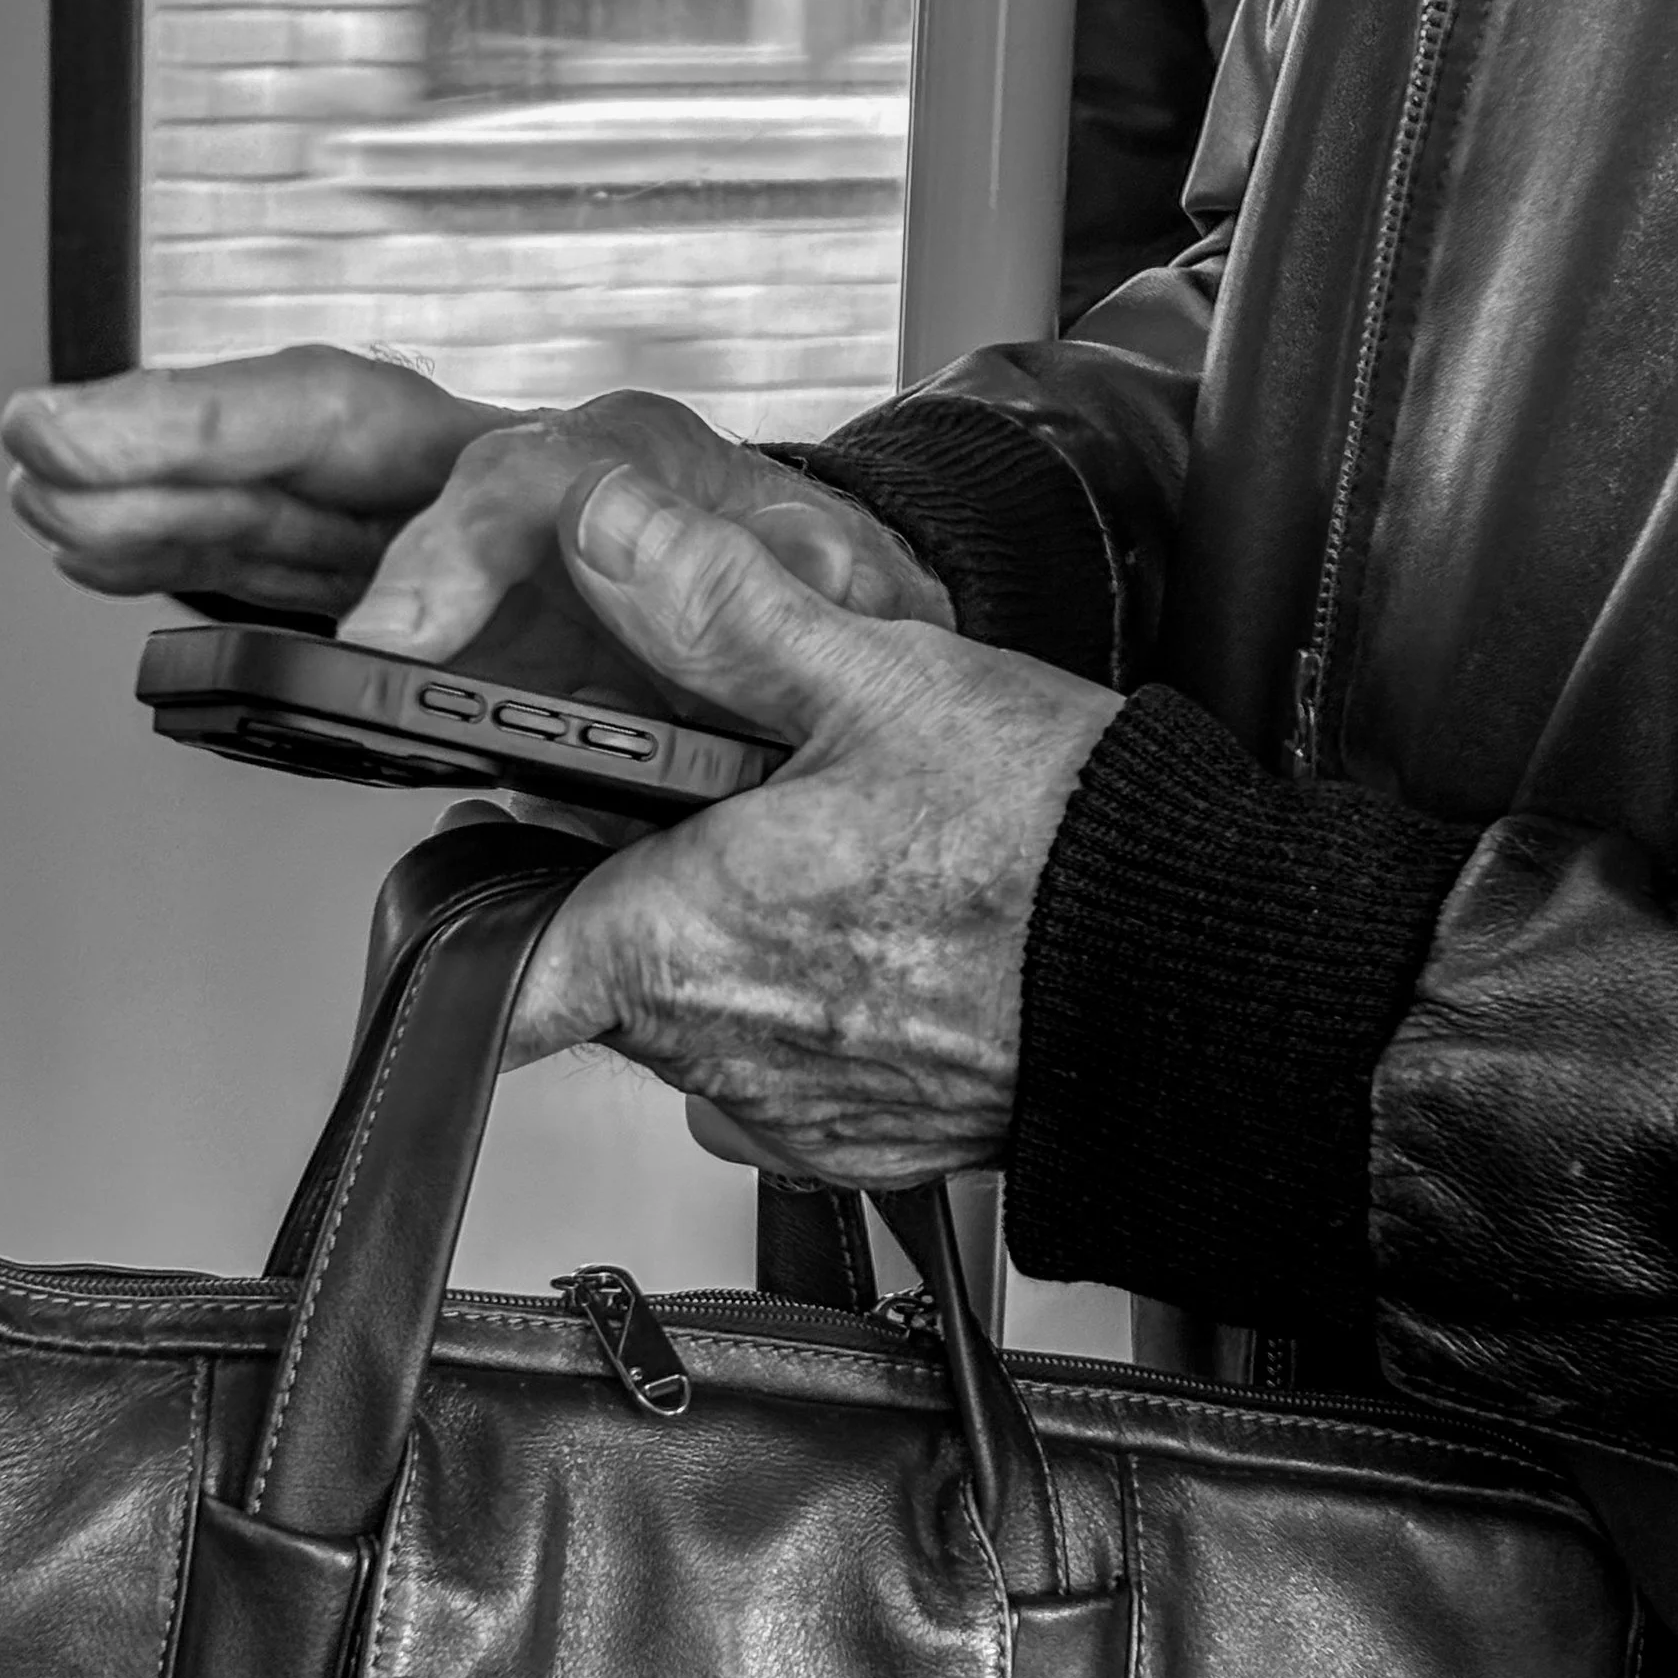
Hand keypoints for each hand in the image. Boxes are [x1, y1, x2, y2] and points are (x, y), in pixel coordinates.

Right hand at [2, 347, 946, 713]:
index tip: (380, 650)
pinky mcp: (407, 593)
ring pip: (283, 487)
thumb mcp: (835, 599)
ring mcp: (442, 531)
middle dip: (196, 430)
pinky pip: (282, 557)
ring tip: (41, 483)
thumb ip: (762, 585)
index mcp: (616, 471)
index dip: (436, 563)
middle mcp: (504, 477)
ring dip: (158, 482)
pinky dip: (190, 550)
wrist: (833, 631)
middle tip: (65, 437)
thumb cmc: (828, 611)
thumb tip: (717, 584)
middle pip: (336, 425)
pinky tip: (103, 547)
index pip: (499, 486)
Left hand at [508, 468, 1121, 1185]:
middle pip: (615, 976)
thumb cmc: (1056, 848)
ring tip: (849, 871)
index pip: (498, 982)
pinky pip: (798, 1080)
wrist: (1199, 973)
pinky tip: (902, 943)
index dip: (478, 923)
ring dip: (746, 956)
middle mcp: (722, 1054)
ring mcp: (798, 1113)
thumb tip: (604, 529)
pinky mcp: (872, 1147)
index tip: (496, 872)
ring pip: (709, 1027)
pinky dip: (826, 1013)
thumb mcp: (880, 676)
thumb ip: (719, 604)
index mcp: (684, 940)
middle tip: (748, 814)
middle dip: (655, 894)